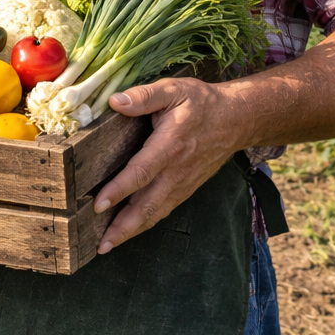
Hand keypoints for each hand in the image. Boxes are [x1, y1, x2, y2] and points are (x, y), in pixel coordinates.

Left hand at [92, 77, 245, 254]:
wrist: (237, 119)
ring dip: (132, 230)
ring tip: (108, 245)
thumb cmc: (202, 103)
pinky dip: (146, 223)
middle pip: (147, 204)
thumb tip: (115, 102)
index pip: (141, 172)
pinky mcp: (186, 188)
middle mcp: (176, 171)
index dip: (119, 190)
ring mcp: (183, 183)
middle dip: (123, 226)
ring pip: (155, 212)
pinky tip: (130, 230)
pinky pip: (164, 209)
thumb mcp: (174, 90)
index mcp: (170, 146)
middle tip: (101, 244)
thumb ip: (144, 96)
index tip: (98, 204)